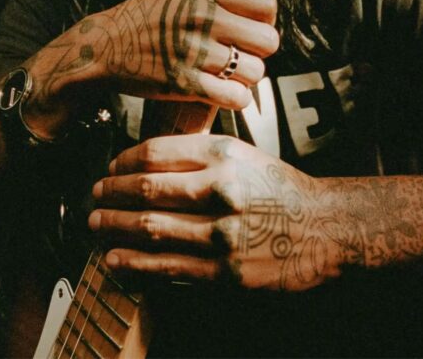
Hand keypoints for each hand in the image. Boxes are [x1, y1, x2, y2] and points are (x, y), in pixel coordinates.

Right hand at [22, 0, 279, 135]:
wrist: (104, 46)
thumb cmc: (149, 19)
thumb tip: (266, 13)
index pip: (267, 5)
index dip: (264, 22)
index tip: (249, 32)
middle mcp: (202, 17)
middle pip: (268, 40)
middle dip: (258, 53)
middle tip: (241, 58)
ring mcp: (194, 51)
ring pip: (255, 72)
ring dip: (245, 79)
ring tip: (227, 76)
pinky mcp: (185, 84)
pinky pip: (235, 97)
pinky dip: (235, 99)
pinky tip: (222, 94)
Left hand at [88, 135, 343, 291]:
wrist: (328, 229)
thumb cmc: (283, 191)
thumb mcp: (245, 157)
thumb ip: (201, 156)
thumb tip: (147, 161)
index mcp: (224, 155)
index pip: (155, 153)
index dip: (122, 162)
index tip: (110, 168)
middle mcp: (221, 190)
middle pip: (145, 189)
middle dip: (110, 194)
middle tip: (94, 195)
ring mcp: (222, 233)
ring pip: (150, 229)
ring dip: (114, 227)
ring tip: (96, 225)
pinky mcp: (225, 271)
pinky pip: (168, 267)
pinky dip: (135, 263)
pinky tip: (116, 259)